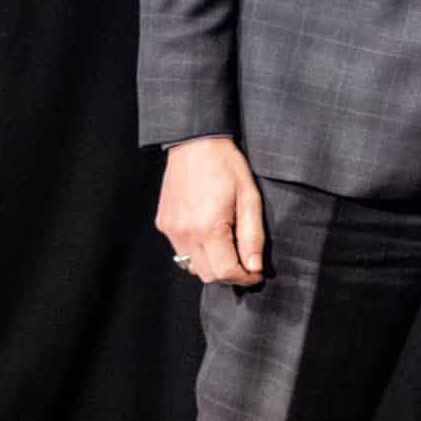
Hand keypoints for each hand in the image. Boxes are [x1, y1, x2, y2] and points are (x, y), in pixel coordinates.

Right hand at [157, 137, 265, 286]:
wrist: (195, 143)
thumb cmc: (226, 166)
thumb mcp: (249, 198)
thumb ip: (252, 236)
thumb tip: (254, 267)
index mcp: (208, 227)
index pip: (225, 271)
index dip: (245, 277)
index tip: (257, 273)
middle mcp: (184, 233)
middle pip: (207, 275)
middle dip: (229, 276)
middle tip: (246, 265)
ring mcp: (170, 230)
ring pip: (192, 267)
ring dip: (213, 267)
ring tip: (230, 251)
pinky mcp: (163, 224)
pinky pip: (181, 251)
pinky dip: (198, 253)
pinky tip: (211, 237)